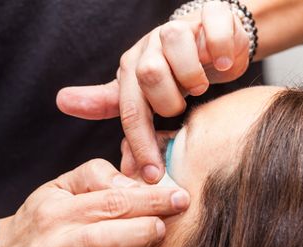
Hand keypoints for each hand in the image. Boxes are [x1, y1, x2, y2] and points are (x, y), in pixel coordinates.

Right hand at [0, 159, 189, 246]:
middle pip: (108, 240)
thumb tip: (136, 185)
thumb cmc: (40, 220)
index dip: (151, 200)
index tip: (179, 198)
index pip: (110, 203)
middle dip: (147, 230)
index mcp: (53, 216)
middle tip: (166, 224)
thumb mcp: (60, 186)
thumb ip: (97, 175)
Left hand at [57, 2, 249, 182]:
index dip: (140, 144)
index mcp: (132, 69)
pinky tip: (223, 63)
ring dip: (194, 76)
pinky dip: (221, 50)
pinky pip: (212, 29)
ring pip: (176, 46)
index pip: (130, 110)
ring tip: (201, 87)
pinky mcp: (208, 15)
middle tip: (182, 105)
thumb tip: (79, 118)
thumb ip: (116, 109)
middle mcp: (150, 46)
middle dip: (170, 100)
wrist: (210, 41)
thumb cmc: (175, 73)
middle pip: (149, 74)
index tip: (153, 174)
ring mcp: (178, 27)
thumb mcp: (144, 94)